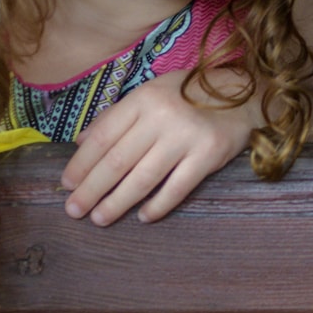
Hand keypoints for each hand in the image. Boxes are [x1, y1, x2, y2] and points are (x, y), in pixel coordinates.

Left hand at [59, 71, 260, 225]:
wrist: (244, 95)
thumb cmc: (190, 95)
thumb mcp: (151, 93)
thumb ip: (117, 116)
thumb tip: (81, 142)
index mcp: (143, 99)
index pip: (103, 136)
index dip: (81, 164)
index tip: (67, 184)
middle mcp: (162, 116)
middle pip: (117, 161)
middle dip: (91, 190)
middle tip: (74, 211)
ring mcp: (186, 136)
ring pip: (143, 178)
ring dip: (117, 203)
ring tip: (100, 219)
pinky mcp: (208, 155)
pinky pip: (177, 188)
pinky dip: (158, 205)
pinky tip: (144, 217)